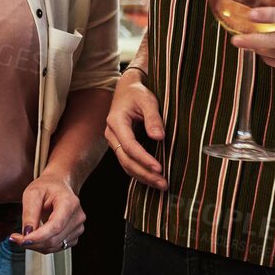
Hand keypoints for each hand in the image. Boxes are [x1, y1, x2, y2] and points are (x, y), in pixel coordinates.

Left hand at [9, 175, 84, 252]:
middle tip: (16, 238)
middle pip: (54, 240)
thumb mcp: (32, 193)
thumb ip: (29, 213)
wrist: (59, 185)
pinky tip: (37, 236)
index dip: (39, 237)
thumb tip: (27, 232)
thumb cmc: (47, 187)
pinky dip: (43, 246)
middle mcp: (77, 217)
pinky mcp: (74, 236)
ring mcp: (77, 228)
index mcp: (69, 203)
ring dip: (37, 245)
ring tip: (25, 235)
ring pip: (54, 246)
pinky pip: (57, 247)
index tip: (23, 240)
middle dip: (33, 242)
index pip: (55, 226)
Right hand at [104, 67, 166, 189]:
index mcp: (116, 122)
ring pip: (126, 165)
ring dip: (143, 177)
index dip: (144, 159)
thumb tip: (159, 137)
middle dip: (145, 174)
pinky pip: (128, 162)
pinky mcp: (120, 146)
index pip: (129, 146)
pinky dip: (140, 172)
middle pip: (126, 160)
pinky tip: (153, 179)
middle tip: (163, 183)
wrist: (127, 89)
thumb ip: (153, 118)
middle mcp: (112, 134)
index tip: (159, 168)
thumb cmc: (137, 93)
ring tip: (161, 184)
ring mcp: (114, 141)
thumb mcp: (147, 100)